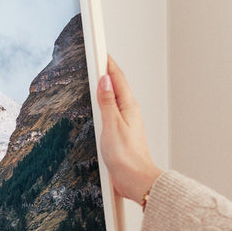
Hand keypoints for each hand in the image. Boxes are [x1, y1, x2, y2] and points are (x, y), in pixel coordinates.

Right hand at [97, 56, 162, 202]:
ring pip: (114, 98)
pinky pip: (111, 111)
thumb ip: (107, 102)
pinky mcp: (121, 133)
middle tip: (95, 57)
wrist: (136, 180)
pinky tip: (98, 105)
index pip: (117, 78)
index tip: (99, 50)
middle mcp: (129, 112)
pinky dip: (104, 103)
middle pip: (116, 85)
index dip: (107, 63)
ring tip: (95, 75)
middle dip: (105, 71)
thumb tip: (104, 80)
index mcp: (128, 107)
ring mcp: (125, 122)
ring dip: (105, 86)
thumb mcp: (112, 126)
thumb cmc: (126, 157)